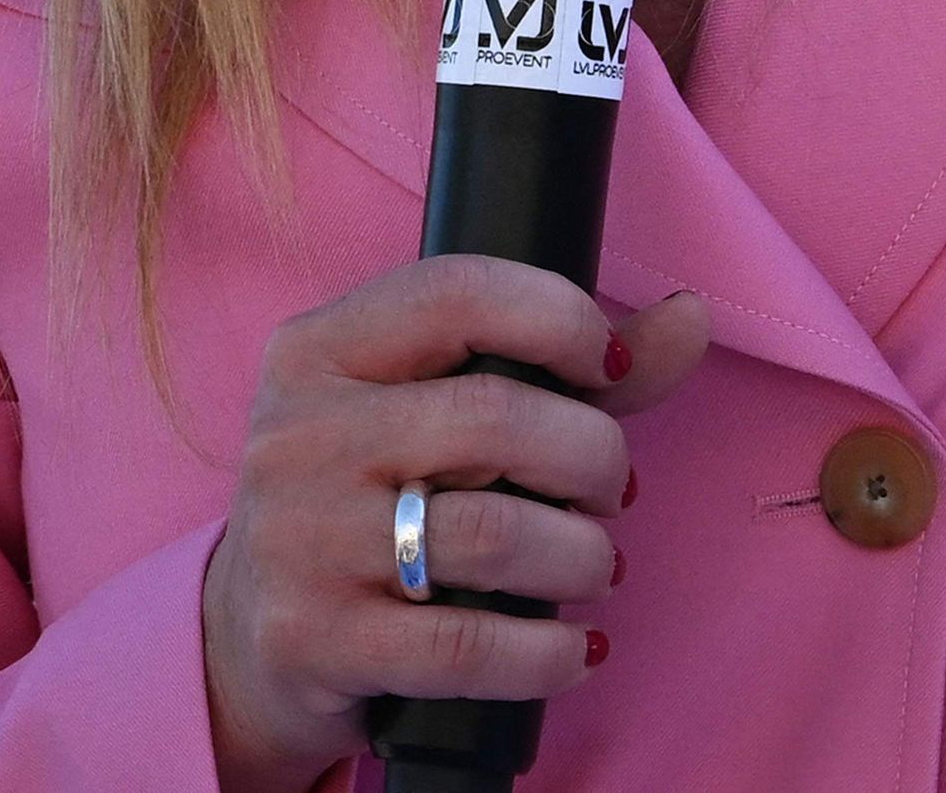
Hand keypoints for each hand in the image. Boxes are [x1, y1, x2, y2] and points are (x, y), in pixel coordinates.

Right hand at [202, 258, 711, 792]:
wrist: (256, 635)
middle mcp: (297, 435)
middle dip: (594, 457)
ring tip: (593, 565)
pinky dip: (546, 653)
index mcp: (321, 349)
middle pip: (498, 419)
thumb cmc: (382, 494)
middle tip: (611, 489)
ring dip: (582, 556)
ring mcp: (298, 540)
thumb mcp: (447, 406)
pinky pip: (466, 647)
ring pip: (495, 534)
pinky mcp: (312, 641)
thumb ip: (573, 363)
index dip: (562, 319)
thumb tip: (689, 318)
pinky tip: (574, 648)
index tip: (609, 370)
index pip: (459, 293)